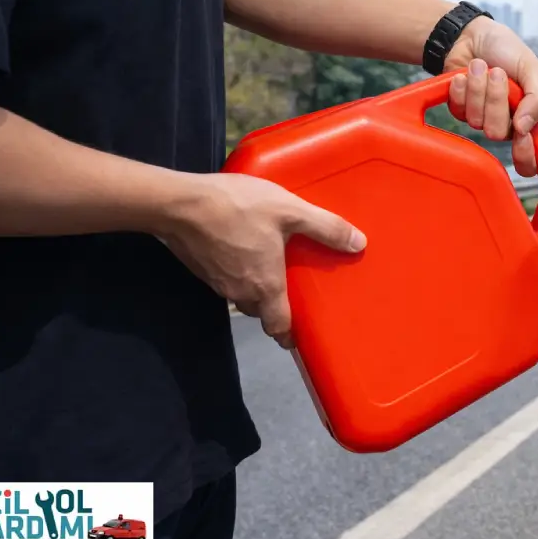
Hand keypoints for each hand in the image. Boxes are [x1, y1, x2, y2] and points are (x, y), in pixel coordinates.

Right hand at [158, 173, 365, 348]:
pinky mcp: (202, 268)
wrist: (178, 203)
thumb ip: (325, 227)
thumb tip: (359, 244)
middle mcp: (240, 293)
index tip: (302, 334)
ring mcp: (217, 283)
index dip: (291, 334)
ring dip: (256, 288)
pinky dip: (238, 272)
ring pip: (242, 296)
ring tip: (271, 268)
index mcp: (265, 288)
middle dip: (276, 307)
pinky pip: (226, 279)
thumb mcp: (290, 211)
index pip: (279, 328)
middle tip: (294, 291)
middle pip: (262, 312)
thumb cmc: (238, 208)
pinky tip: (245, 249)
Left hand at [442, 16, 537, 176]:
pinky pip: (460, 112)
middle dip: (497, 101)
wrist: (472, 35)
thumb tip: (527, 129)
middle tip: (498, 74)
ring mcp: (487, 119)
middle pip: (502, 136)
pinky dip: (462, 88)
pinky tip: (464, 75)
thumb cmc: (508, 50)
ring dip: (479, 88)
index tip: (522, 135)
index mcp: (537, 117)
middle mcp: (513, 124)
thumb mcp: (532, 68)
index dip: (530, 156)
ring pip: (479, 123)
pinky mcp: (463, 112)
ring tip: (481, 66)